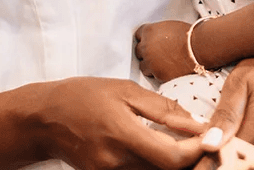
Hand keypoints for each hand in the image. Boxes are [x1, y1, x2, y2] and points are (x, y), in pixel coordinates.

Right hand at [31, 77, 208, 169]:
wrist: (43, 119)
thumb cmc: (83, 97)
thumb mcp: (125, 90)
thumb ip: (163, 109)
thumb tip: (197, 123)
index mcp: (123, 135)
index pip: (173, 158)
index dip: (198, 151)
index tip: (209, 136)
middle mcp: (116, 162)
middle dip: (190, 158)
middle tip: (201, 140)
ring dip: (172, 163)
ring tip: (181, 143)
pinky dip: (154, 165)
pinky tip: (158, 150)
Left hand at [135, 20, 195, 82]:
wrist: (200, 47)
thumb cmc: (189, 35)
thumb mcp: (168, 27)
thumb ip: (157, 33)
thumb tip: (154, 39)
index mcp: (149, 31)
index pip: (139, 35)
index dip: (146, 39)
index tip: (150, 42)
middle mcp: (146, 46)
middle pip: (138, 51)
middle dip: (147, 52)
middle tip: (158, 53)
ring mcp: (150, 61)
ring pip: (143, 66)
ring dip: (150, 65)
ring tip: (163, 63)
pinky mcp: (157, 74)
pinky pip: (153, 75)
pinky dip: (159, 73)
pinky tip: (169, 68)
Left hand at [197, 45, 253, 169]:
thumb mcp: (240, 82)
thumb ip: (225, 116)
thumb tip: (208, 145)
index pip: (228, 161)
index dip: (213, 161)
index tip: (206, 158)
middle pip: (246, 169)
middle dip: (232, 161)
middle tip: (229, 144)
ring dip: (252, 164)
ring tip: (248, 142)